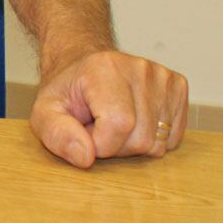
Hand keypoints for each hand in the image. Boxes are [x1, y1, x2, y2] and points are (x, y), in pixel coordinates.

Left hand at [29, 51, 188, 168]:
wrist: (85, 64)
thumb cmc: (67, 91)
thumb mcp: (45, 112)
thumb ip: (56, 134)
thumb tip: (86, 157)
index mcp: (105, 68)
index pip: (118, 126)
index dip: (98, 143)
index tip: (84, 131)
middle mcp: (140, 68)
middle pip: (141, 138)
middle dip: (115, 146)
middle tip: (98, 126)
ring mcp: (163, 77)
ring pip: (158, 143)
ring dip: (133, 144)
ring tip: (114, 122)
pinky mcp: (178, 86)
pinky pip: (173, 138)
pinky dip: (153, 139)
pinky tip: (135, 120)